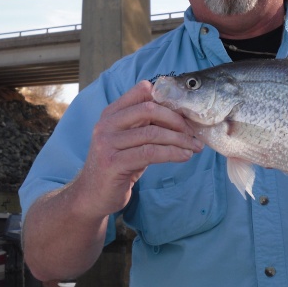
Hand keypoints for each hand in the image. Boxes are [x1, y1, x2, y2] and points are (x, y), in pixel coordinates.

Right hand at [69, 80, 203, 218]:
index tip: (185, 111)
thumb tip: (181, 117)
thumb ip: (146, 125)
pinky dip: (172, 153)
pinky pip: (150, 153)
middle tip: (193, 132)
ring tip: (195, 147)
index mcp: (111, 113)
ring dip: (180, 139)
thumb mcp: (130, 140)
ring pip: (152, 133)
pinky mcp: (112, 163)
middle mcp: (106, 124)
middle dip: (176, 120)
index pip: (142, 91)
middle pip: (149, 109)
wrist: (92, 196)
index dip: (167, 98)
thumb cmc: (118, 166)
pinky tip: (184, 156)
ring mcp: (107, 143)